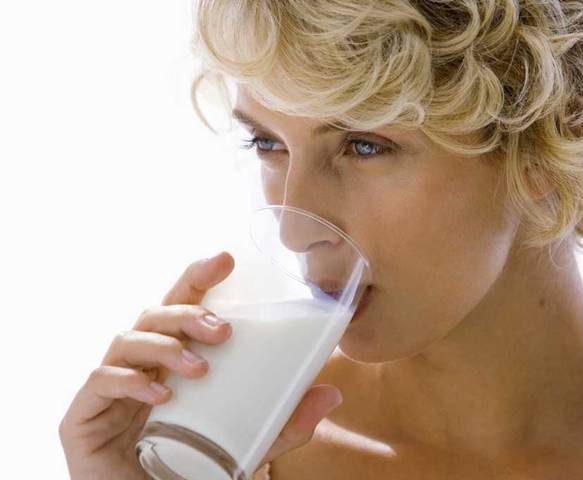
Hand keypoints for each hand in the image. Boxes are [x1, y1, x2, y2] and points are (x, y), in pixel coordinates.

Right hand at [58, 251, 342, 478]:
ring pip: (127, 339)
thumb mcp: (249, 443)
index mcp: (173, 358)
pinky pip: (99, 382)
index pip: (182, 305)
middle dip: (187, 312)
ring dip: (166, 347)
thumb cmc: (192, 469)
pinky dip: (130, 382)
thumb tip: (332, 393)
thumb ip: (285, 421)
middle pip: (154, 313)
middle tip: (223, 330)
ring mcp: (109, 387)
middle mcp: (140, 363)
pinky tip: (161, 396)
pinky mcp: (83, 416)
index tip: (226, 260)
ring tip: (200, 369)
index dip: (198, 277)